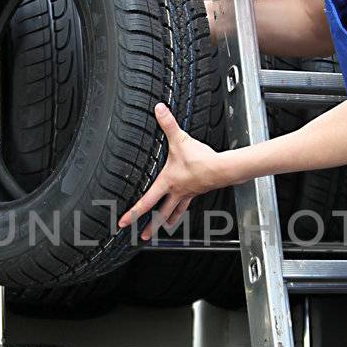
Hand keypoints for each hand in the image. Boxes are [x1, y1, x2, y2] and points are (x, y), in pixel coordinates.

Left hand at [118, 103, 224, 239]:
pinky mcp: (196, 191)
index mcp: (168, 182)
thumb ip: (168, 124)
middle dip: (150, 226)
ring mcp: (187, 194)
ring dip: (165, 222)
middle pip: (160, 213)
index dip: (133, 213)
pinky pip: (185, 204)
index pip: (146, 202)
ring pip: (173, 212)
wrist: (223, 168)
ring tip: (160, 230)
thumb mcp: (180, 140)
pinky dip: (180, 211)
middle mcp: (176, 191)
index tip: (123, 222)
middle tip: (141, 237)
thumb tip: (159, 110)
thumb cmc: (202, 159)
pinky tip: (179, 214)